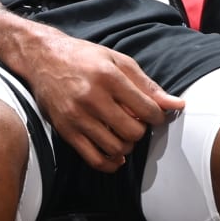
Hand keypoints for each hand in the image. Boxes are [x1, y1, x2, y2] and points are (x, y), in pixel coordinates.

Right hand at [16, 26, 184, 172]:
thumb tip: (176, 104)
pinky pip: (94, 159)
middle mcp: (92, 98)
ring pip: (116, 148)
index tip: (152, 114)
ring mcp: (77, 117)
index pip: (147, 109)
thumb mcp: (118, 61)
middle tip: (135, 121)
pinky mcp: (66, 131)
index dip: (157, 116)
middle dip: (141, 130)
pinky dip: (111, 163)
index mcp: (108, 77)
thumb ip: (147, 85)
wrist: (43, 58)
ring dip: (126, 144)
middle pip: (133, 131)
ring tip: (123, 132)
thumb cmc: (83, 57)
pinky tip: (115, 154)